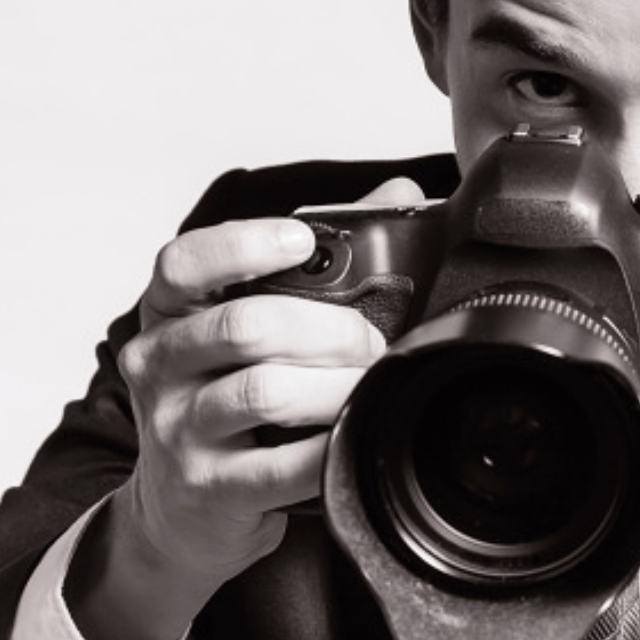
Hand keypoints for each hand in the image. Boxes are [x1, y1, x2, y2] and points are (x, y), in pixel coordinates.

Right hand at [65, 177, 424, 639]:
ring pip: (266, 391)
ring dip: (338, 386)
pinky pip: (284, 464)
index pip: (183, 263)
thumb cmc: (223, 400)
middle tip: (371, 342)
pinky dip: (332, 442)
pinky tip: (350, 430)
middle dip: (331, 330)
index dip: (244, 244)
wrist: (182, 505)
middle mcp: (159, 365)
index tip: (303, 240)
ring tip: (367, 385)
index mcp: (168, 314)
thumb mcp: (242, 328)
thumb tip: (398, 195)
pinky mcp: (209, 487)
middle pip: (246, 326)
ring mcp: (178, 429)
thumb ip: (313, 265)